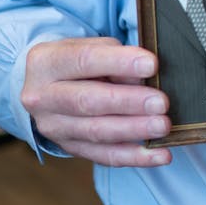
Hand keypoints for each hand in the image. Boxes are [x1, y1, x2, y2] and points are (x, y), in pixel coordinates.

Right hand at [20, 37, 173, 166]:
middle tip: (161, 102)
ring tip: (163, 126)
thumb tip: (144, 75)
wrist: (46, 85)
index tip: (151, 65)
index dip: (119, 63)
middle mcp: (42, 97)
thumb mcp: (91, 47)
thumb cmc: (78, 61)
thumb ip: (114, 57)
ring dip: (133, 130)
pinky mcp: (69, 148)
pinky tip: (159, 154)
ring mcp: (53, 127)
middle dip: (128, 102)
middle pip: (87, 101)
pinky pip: (104, 156)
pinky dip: (135, 156)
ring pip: (96, 132)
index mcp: (46, 62)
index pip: (84, 60)